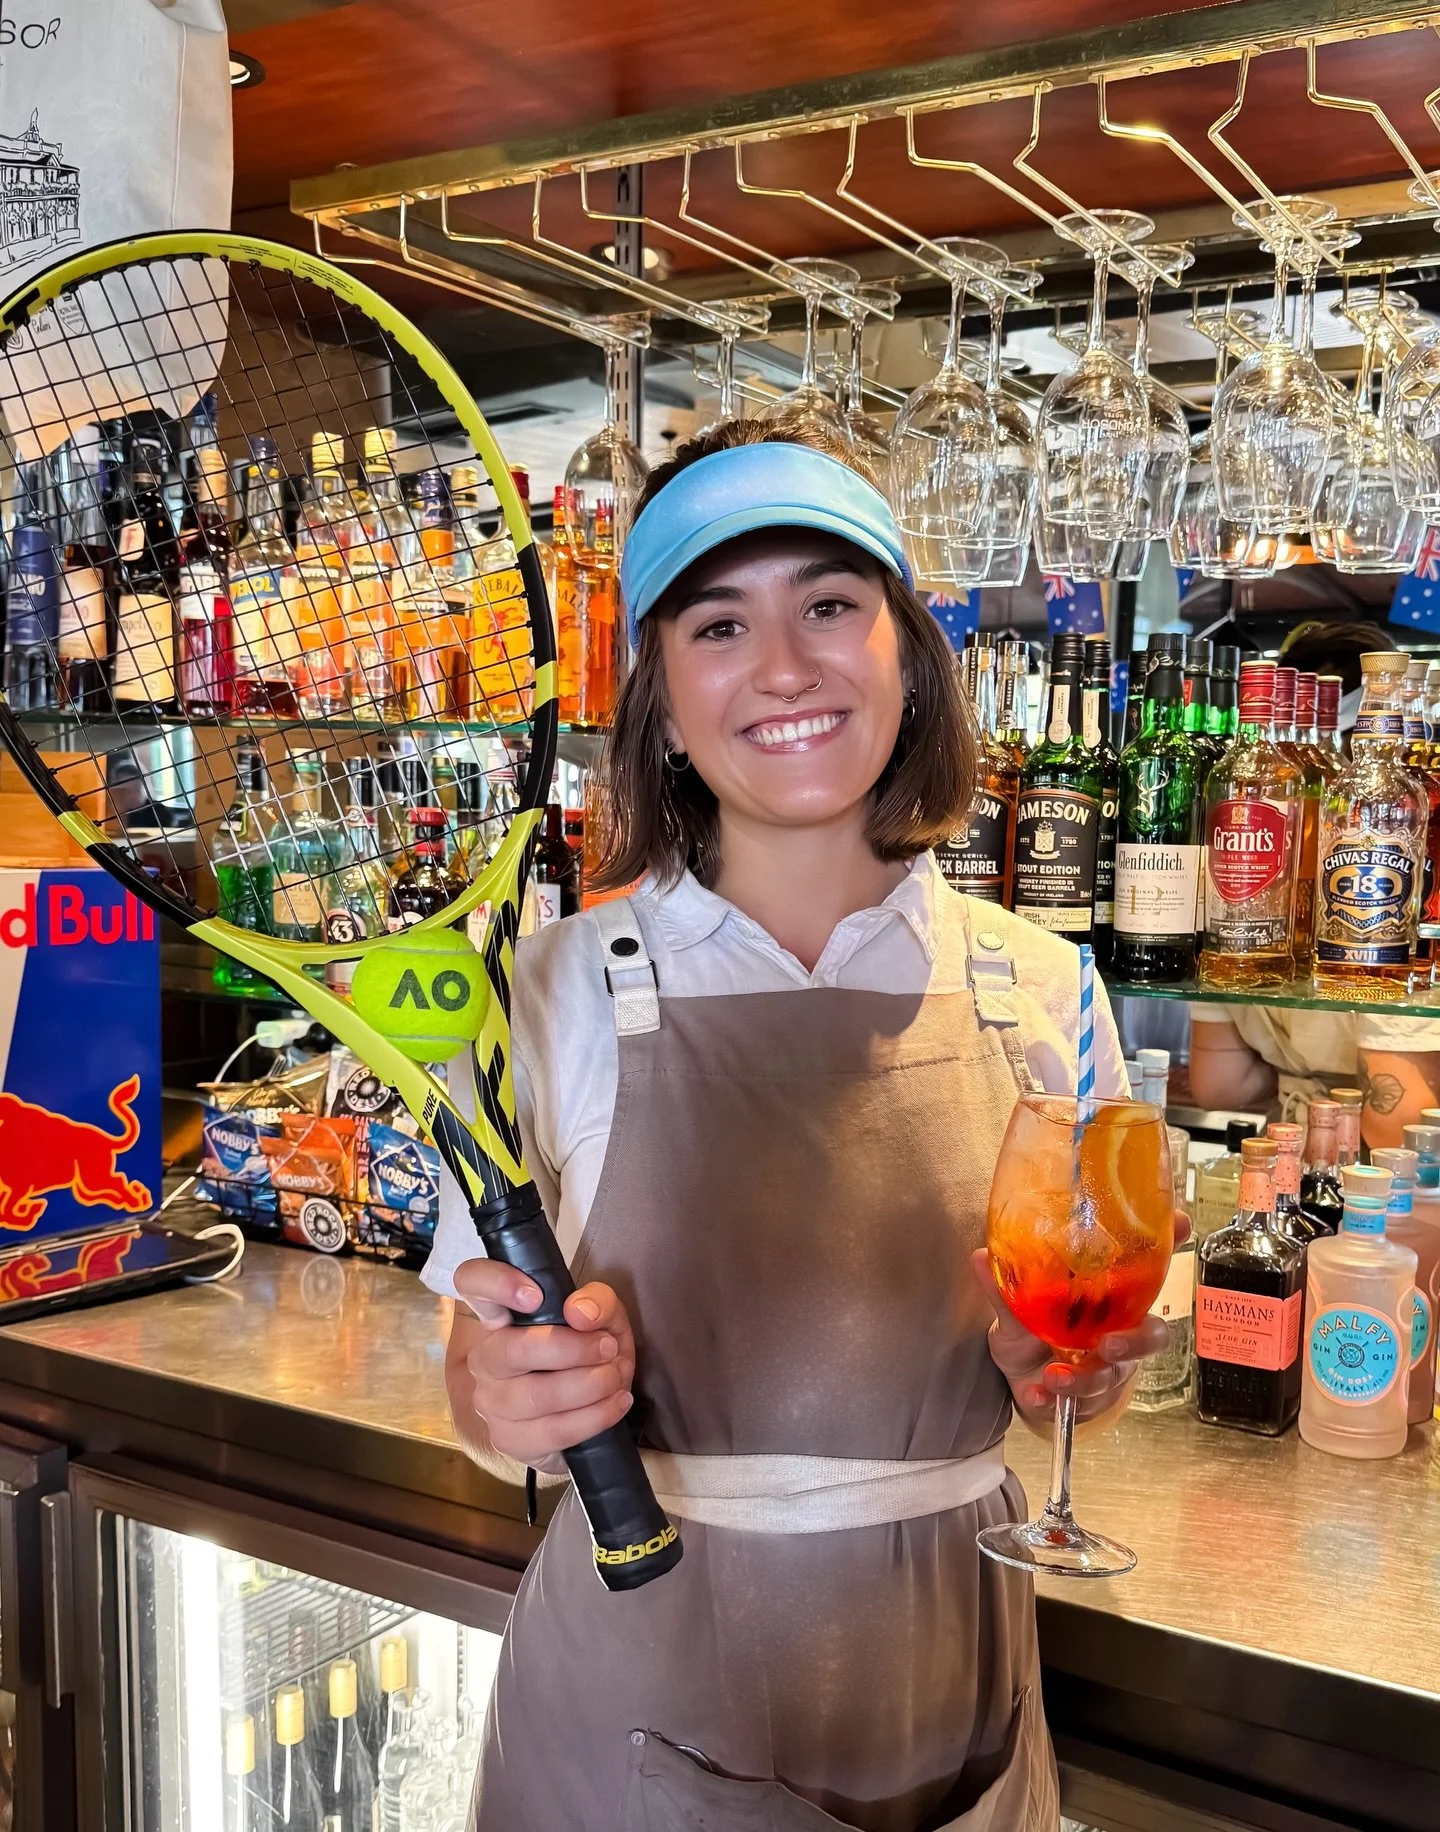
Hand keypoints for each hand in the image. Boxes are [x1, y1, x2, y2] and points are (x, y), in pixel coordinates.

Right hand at [449, 1258, 635, 1463]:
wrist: (590, 1407)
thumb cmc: (588, 1350)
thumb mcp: (603, 1316)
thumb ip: (598, 1301)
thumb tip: (580, 1312)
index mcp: (500, 1315)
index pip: (473, 1282)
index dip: (496, 1282)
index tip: (535, 1296)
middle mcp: (485, 1357)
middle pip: (512, 1349)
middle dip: (571, 1349)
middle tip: (608, 1348)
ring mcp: (491, 1401)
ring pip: (537, 1395)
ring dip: (590, 1385)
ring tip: (615, 1376)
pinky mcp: (508, 1439)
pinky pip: (553, 1431)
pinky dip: (595, 1416)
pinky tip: (616, 1403)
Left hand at [973, 1209, 1190, 1428]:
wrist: (1026, 1383)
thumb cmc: (1034, 1333)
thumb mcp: (1017, 1309)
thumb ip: (1005, 1287)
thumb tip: (982, 1255)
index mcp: (1109, 1301)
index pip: (1150, 1269)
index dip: (1171, 1246)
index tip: (1182, 1221)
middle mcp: (1118, 1332)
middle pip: (1150, 1335)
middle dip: (1135, 1341)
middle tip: (1108, 1343)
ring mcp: (1108, 1368)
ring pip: (1112, 1375)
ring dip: (1085, 1378)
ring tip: (1054, 1377)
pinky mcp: (1089, 1399)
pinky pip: (1080, 1404)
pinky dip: (1056, 1400)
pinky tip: (1036, 1395)